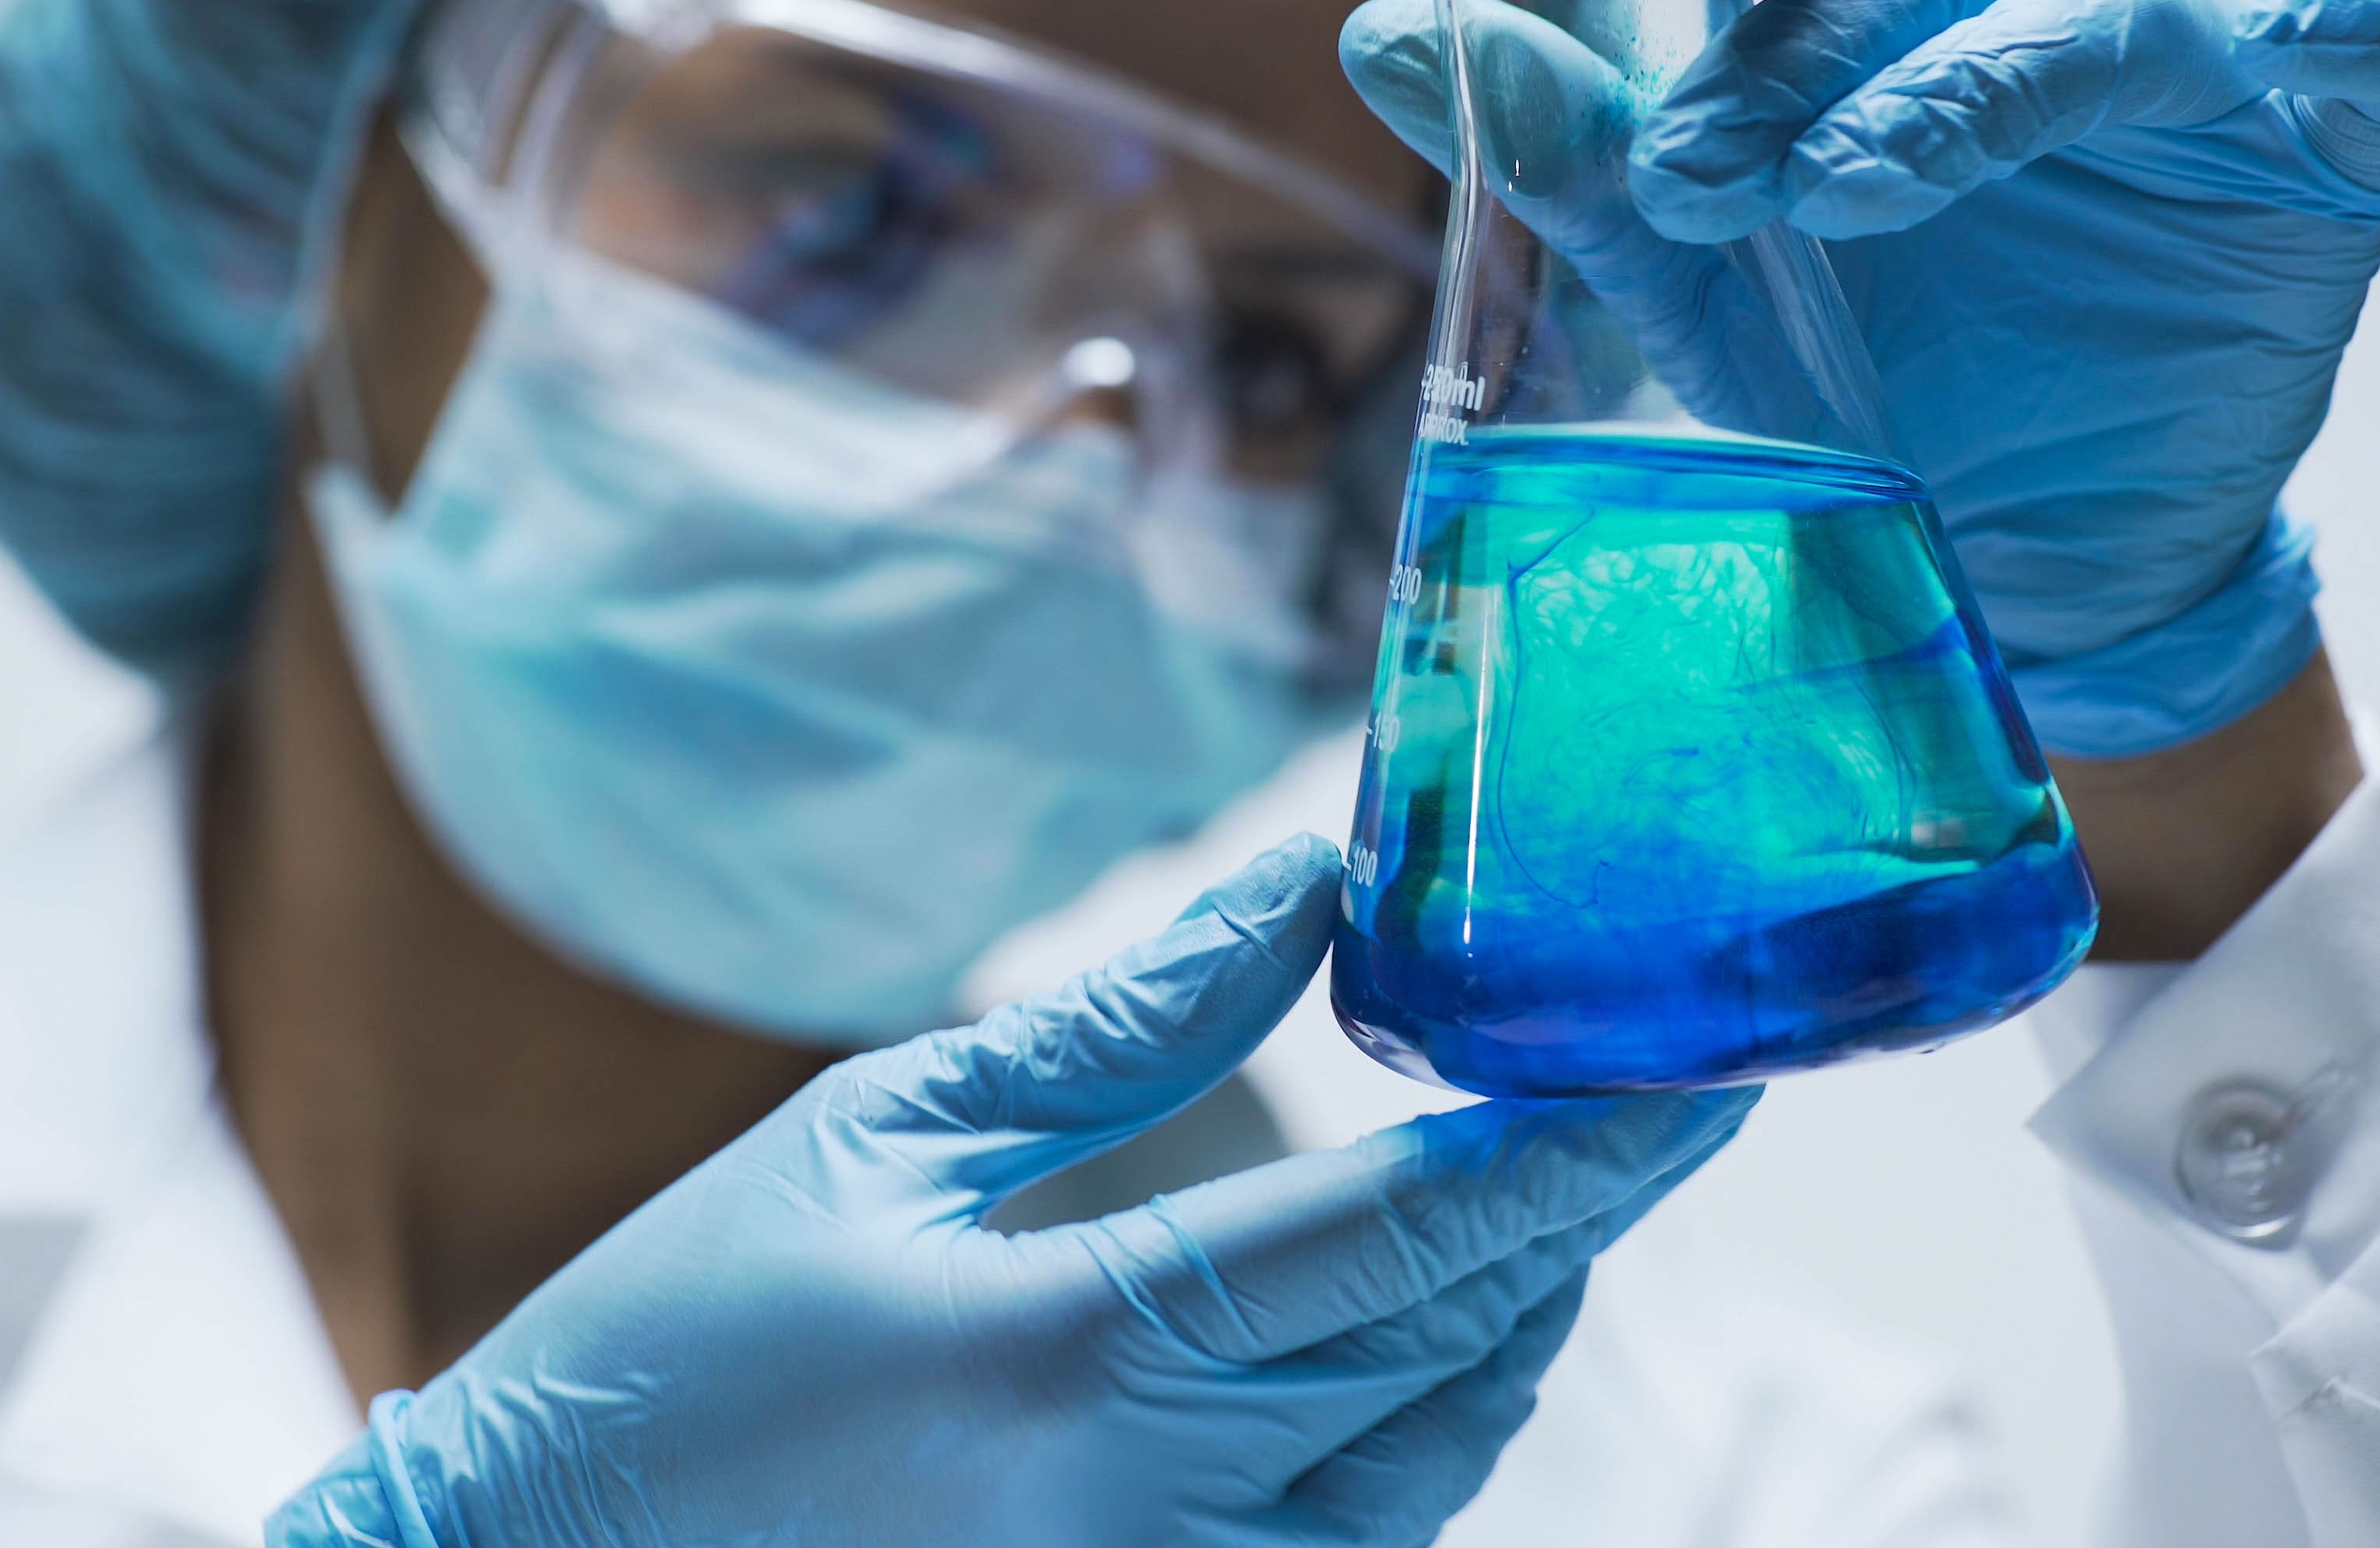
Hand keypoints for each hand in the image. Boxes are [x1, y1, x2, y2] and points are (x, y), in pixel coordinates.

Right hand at [265, 837, 1756, 1547]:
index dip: (1580, 1148)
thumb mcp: (871, 1146)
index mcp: (1076, 1353)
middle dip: (1580, 1218)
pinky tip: (1437, 1346)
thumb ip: (1117, 1026)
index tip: (1701, 1067)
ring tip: (1561, 1200)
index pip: (1401, 1238)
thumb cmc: (678, 1352)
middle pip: (1452, 1350)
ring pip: (1432, 1472)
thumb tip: (1302, 894)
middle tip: (1663, 1097)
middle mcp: (1148, 1518)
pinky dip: (1423, 1442)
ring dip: (1516, 1328)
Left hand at [1342, 0, 2379, 757]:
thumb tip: (1381, 34)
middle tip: (1729, 165)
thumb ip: (1573, 152)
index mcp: (1894, 8)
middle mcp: (2038, 9)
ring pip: (2109, 4)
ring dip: (1985, 75)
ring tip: (1867, 179)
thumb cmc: (1864, 384)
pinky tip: (2322, 36)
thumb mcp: (1699, 284)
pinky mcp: (2326, 166)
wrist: (2022, 557)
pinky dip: (2371, 36)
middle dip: (1829, 45)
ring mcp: (2190, 83)